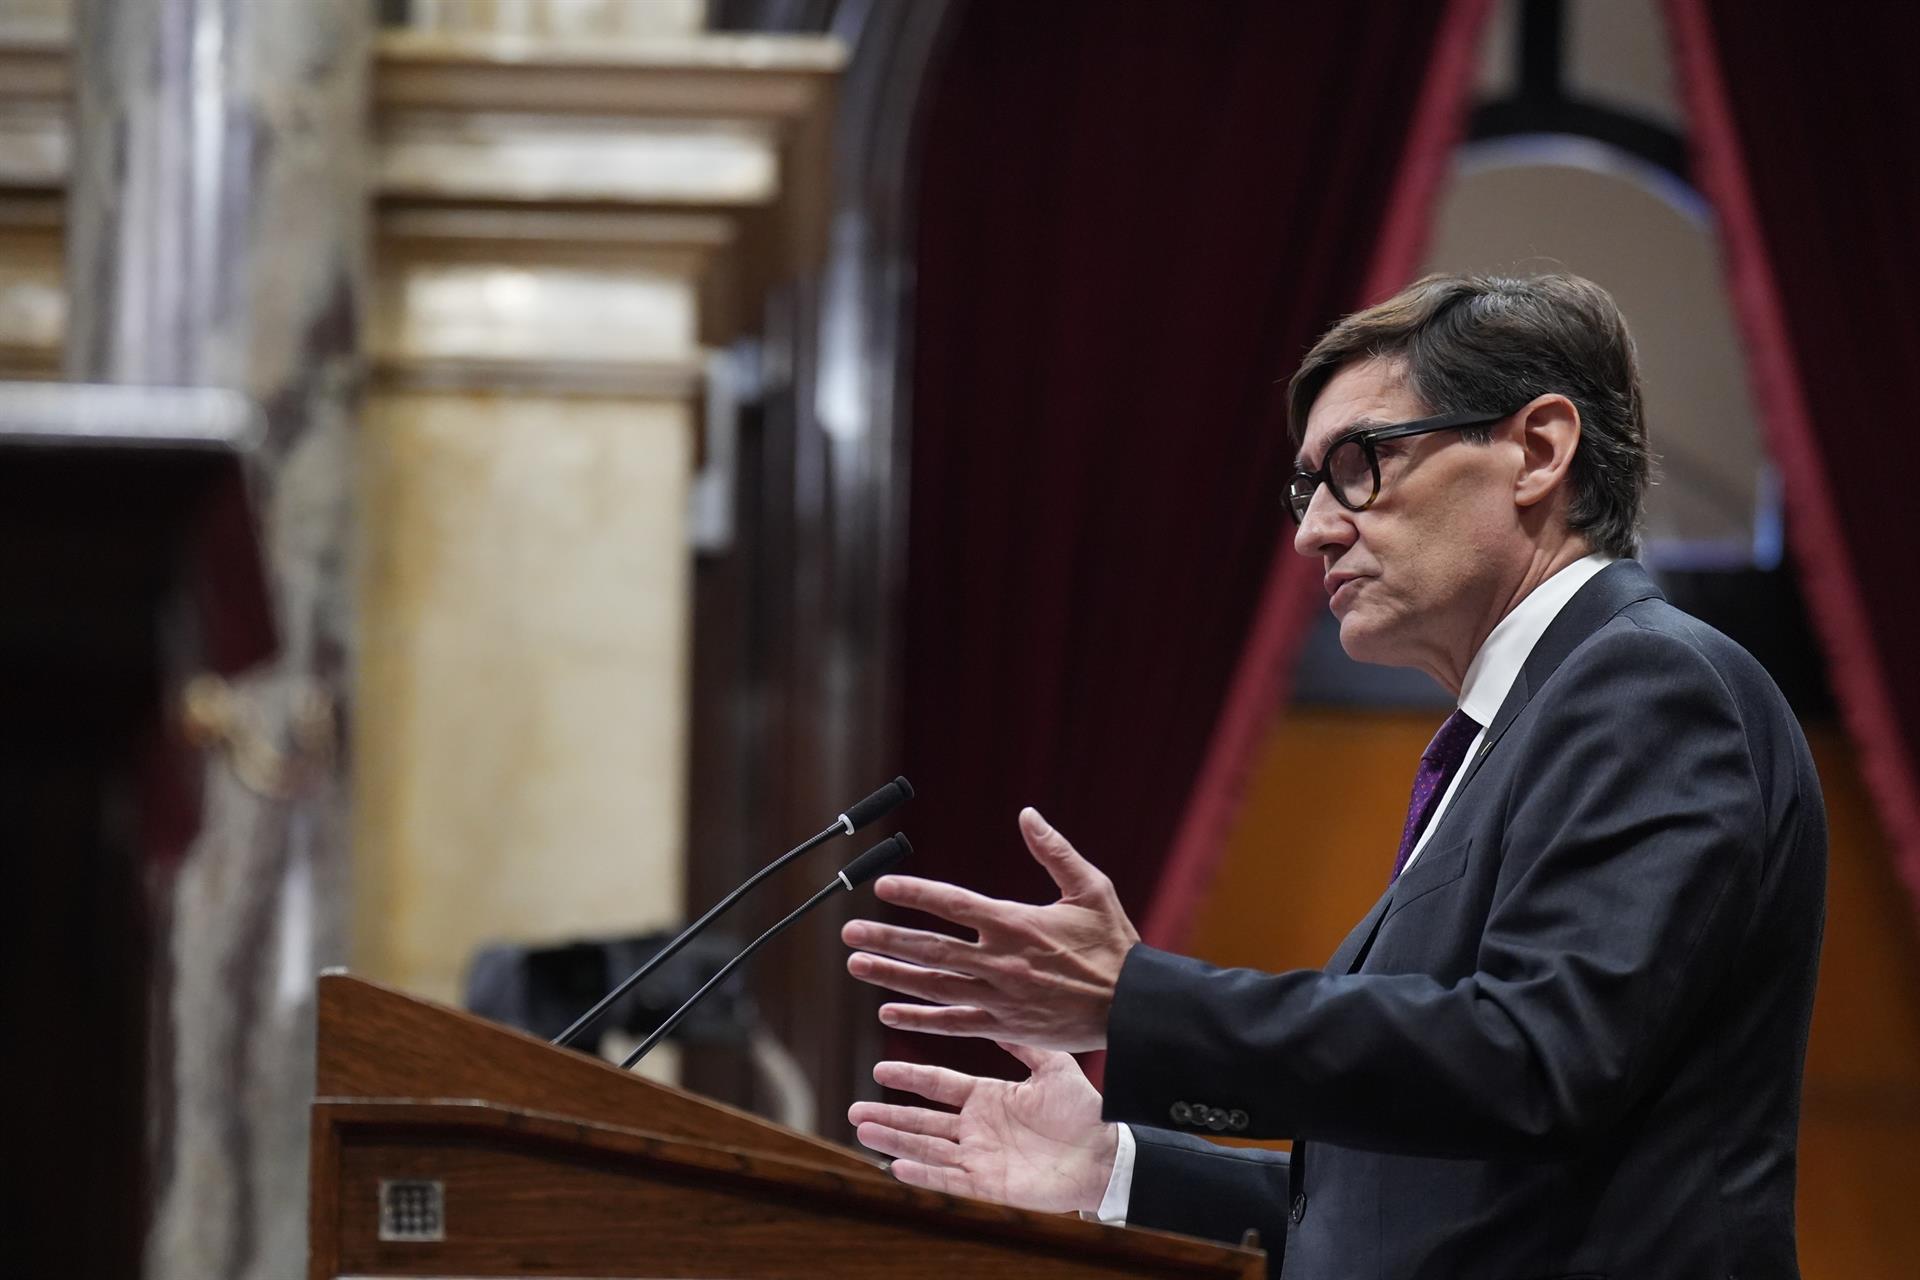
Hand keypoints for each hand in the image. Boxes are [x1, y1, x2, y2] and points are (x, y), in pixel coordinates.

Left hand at [842, 807, 1138, 1052]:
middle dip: (887, 938)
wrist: (1132, 1008)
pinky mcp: (1005, 1026)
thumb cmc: (1114, 946)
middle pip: (932, 948)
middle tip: (850, 932)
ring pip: (934, 986)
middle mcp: (1001, 961)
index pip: (953, 905)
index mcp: (1017, 923)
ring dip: (892, 975)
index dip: (915, 894)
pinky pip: (953, 1023)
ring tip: (856, 964)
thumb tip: (1027, 815)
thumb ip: (1055, 852)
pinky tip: (887, 1014)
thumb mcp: (1092, 889)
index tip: (882, 886)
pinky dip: (919, 1020)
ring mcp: (1000, 998)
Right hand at [849, 1042, 1118, 1214]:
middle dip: (889, 1114)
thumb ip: (1024, 1044)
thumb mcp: (1053, 1067)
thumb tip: (1001, 1011)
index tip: (879, 1069)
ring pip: (927, 1147)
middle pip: (923, 1119)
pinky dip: (923, 1173)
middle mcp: (977, 1127)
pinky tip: (897, 1165)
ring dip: (895, 1140)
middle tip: (854, 1110)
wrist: (1106, 1155)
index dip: (910, 1077)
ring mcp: (980, 1157)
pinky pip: (949, 1179)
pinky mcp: (989, 1185)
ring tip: (863, 1130)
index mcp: (988, 1097)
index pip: (939, 1085)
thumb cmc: (1083, 1112)